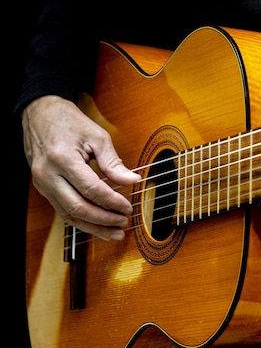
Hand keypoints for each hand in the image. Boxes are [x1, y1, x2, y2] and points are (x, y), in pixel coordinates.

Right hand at [22, 95, 139, 240]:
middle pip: (77, 207)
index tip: (128, 207)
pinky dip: (82, 221)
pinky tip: (99, 226)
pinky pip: (63, 210)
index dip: (112, 201)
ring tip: (115, 232)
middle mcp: (48, 174)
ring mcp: (42, 183)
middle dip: (103, 219)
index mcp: (62, 158)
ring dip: (93, 227)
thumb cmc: (70, 123)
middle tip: (123, 222)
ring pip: (68, 214)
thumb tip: (133, 181)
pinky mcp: (43, 188)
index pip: (90, 189)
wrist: (41, 115)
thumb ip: (113, 162)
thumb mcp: (97, 137)